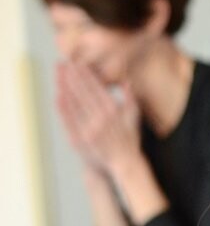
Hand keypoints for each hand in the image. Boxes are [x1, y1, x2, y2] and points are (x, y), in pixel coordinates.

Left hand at [54, 61, 143, 175]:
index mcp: (113, 111)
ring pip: (72, 103)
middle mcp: (100, 119)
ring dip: (64, 86)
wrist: (123, 162)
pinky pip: (67, 119)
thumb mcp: (134, 117)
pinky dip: (62, 106)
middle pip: (82, 92)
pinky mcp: (78, 138)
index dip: (85, 75)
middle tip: (63, 63)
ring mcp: (87, 129)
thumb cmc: (130, 139)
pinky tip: (58, 94)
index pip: (96, 88)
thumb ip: (130, 98)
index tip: (78, 63)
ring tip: (58, 74)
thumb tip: (126, 80)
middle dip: (71, 76)